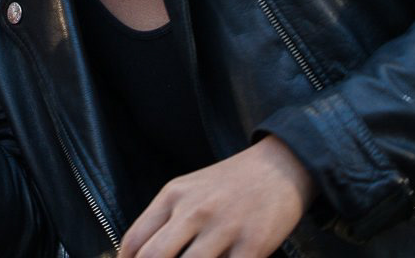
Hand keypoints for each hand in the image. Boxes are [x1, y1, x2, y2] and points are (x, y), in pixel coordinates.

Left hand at [118, 136, 314, 257]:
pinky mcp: (252, 245)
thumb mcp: (188, 190)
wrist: (279, 167)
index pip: (135, 240)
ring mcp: (223, 228)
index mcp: (173, 197)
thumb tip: (137, 255)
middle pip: (153, 257)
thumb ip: (164, 220)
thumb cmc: (228, 184)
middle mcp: (193, 211)